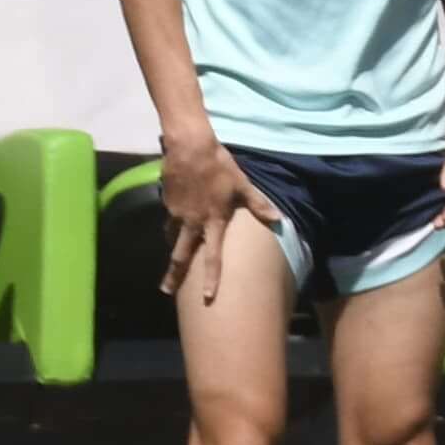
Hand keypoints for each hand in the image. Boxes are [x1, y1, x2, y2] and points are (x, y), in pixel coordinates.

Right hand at [157, 135, 284, 305]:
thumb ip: (259, 205)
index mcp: (213, 221)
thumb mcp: (242, 185)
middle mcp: (192, 223)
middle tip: (166, 290)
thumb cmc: (220, 166)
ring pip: (173, 238)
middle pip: (181, 256)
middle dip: (173, 275)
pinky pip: (169, 220)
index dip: (211, 278)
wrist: (189, 147)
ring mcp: (176, 214)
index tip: (208, 298)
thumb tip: (279, 220)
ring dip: (173, 249)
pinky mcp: (167, 203)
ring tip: (172, 260)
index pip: (213, 257)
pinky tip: (175, 224)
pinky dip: (172, 226)